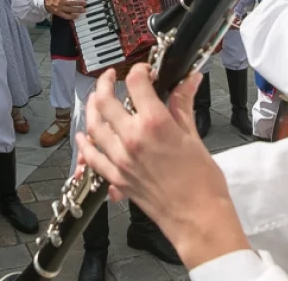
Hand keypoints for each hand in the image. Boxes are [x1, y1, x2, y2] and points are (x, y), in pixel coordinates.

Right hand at [44, 0, 85, 19]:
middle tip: (85, 3)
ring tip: (84, 10)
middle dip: (80, 3)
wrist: (44, 0)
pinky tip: (77, 16)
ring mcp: (60, 8)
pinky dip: (72, 17)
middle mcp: (61, 1)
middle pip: (72, 3)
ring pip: (71, 10)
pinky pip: (66, 16)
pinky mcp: (59, 13)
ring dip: (78, 10)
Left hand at [76, 66, 249, 268]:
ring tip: (97, 98)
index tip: (145, 71)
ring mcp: (120, 159)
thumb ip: (183, 104)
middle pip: (105, 100)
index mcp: (155, 123)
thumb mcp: (194, 136)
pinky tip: (84, 135)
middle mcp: (132, 138)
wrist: (198, 217)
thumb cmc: (202, 181)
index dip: (140, 70)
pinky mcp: (116, 178)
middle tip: (112, 76)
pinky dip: (85, 144)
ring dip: (92, 108)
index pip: (137, 83)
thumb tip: (189, 80)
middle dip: (106, 82)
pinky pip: (92, 157)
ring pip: (93, 126)